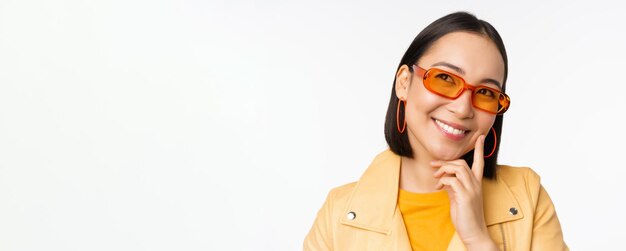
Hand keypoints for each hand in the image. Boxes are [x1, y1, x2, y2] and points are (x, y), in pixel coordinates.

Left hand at [430, 135, 496, 249]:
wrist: (474, 233)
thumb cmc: (465, 215)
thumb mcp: (459, 197)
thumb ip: (454, 186)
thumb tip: (444, 178)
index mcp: (476, 184)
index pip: (480, 162)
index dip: (479, 149)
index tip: (480, 137)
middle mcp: (476, 185)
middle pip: (462, 163)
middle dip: (446, 162)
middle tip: (433, 166)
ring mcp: (471, 190)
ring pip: (458, 168)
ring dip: (443, 169)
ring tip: (435, 177)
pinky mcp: (465, 197)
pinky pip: (452, 180)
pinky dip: (442, 180)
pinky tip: (438, 188)